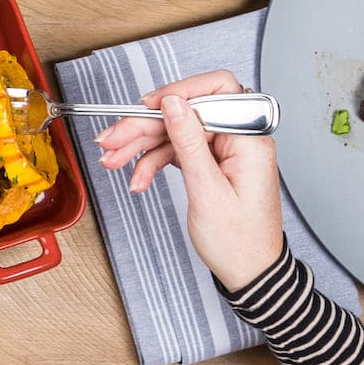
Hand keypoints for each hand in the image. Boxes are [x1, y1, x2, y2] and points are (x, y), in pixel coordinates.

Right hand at [92, 68, 284, 289]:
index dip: (180, 92)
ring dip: (142, 145)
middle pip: (187, 113)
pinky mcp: (211, 163)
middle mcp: (239, 139)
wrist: (250, 273)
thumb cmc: (240, 242)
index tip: (149, 104)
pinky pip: (177, 150)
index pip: (216, 91)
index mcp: (249, 139)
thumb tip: (173, 103)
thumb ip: (189, 142)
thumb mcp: (208, 191)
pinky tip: (138, 177)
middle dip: (146, 125)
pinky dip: (154, 162)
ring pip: (176, 131)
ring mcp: (224, 151)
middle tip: (114, 139)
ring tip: (114, 159)